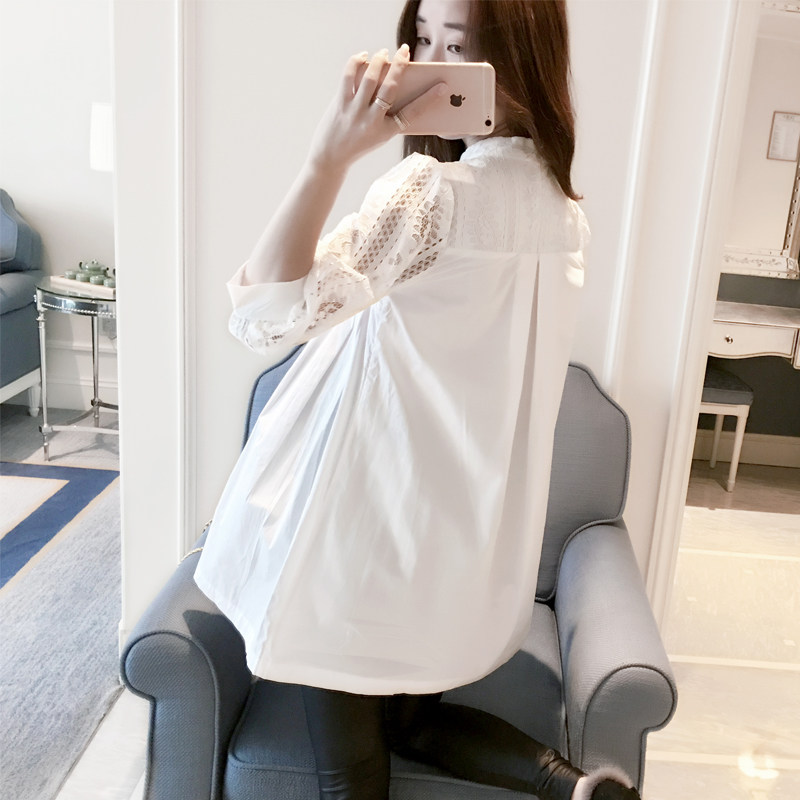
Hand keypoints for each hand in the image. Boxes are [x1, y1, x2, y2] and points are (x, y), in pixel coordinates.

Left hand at [307, 45, 447, 173]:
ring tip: (384, 54)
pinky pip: (349, 76)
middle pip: (390, 88)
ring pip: (370, 77)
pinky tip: (363, 56)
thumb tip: (396, 81)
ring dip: (379, 60)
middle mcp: (371, 120)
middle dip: (400, 66)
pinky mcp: (340, 103)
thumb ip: (390, 115)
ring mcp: (354, 111)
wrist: (332, 156)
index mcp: (386, 131)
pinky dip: (357, 62)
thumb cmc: (359, 143)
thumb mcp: (380, 135)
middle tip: (405, 51)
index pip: (413, 112)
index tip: (442, 86)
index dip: (429, 99)